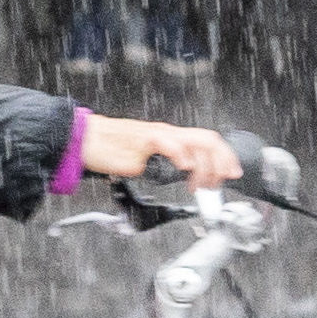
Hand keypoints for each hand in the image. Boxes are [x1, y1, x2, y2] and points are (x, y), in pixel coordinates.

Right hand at [81, 111, 238, 188]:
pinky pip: (168, 144)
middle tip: (222, 182)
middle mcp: (168, 133)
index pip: (207, 142)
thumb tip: (177, 177)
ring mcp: (157, 135)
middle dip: (223, 162)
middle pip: (208, 140)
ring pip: (195, 142)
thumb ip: (164, 165)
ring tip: (200, 184)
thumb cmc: (110, 150)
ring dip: (205, 166)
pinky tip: (185, 168)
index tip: (230, 175)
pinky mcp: (142, 140)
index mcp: (171, 137)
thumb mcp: (146, 160)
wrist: (86, 141)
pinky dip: (182, 156)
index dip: (225, 157)